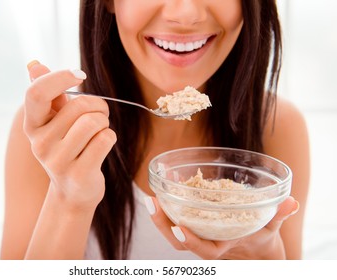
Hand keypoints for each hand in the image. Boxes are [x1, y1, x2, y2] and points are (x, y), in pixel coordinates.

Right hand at [24, 61, 116, 209]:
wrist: (73, 191)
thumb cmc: (67, 148)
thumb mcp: (53, 121)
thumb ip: (47, 93)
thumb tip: (35, 64)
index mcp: (32, 125)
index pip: (36, 93)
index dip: (60, 77)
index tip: (80, 76)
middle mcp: (40, 143)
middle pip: (79, 106)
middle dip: (98, 105)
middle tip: (99, 114)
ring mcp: (58, 161)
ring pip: (94, 122)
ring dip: (104, 122)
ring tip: (99, 131)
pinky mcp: (79, 174)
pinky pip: (105, 139)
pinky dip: (110, 137)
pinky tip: (102, 145)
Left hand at [145, 196, 298, 258]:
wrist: (253, 250)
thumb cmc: (261, 239)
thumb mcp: (271, 229)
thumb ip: (278, 216)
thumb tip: (291, 202)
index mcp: (223, 246)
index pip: (205, 250)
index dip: (192, 242)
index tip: (179, 229)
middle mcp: (206, 241)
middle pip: (179, 241)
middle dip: (163, 224)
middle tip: (152, 203)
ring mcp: (199, 234)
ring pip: (174, 230)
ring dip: (161, 216)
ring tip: (151, 197)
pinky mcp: (196, 224)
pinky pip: (178, 218)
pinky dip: (169, 207)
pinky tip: (162, 190)